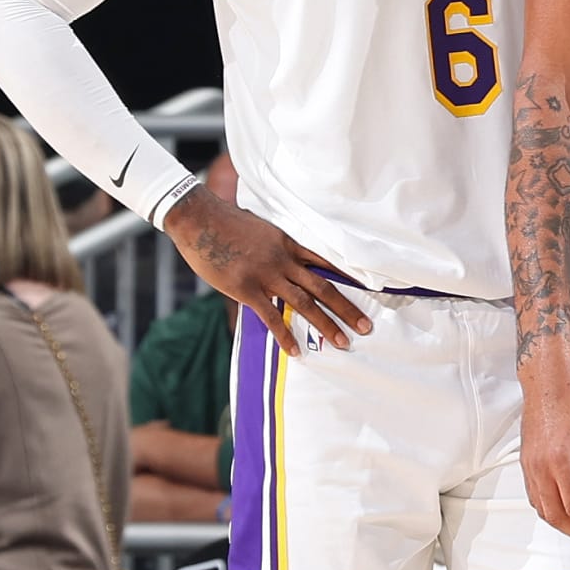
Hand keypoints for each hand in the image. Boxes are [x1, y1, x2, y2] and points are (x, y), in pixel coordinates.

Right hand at [163, 183, 371, 358]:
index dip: (349, 278)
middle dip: (347, 309)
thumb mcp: (261, 227)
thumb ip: (276, 243)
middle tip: (366, 327)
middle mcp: (284, 260)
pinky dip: (285, 335)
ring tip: (343, 342)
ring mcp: (267, 275)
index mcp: (289, 244)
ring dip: (326, 325)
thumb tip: (282, 251)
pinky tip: (296, 351)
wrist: (200, 219)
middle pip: (323, 287)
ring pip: (304, 304)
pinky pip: (271, 317)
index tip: (369, 290)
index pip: (327, 262)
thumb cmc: (226, 221)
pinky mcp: (247, 289)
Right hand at [519, 346, 569, 544]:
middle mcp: (542, 468)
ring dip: (560, 524)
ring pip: (541, 509)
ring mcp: (530, 467)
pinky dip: (547, 509)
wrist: (547, 384)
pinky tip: (560, 509)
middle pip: (556, 515)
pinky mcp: (525, 463)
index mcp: (562, 462)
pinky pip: (534, 496)